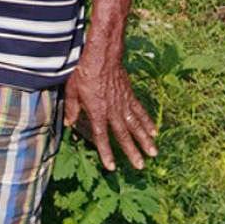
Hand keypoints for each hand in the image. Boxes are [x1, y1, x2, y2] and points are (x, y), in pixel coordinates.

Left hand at [64, 56, 156, 170]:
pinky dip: (147, 122)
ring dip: (145, 140)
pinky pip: (140, 111)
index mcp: (97, 112)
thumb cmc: (83, 73)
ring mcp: (123, 104)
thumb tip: (69, 124)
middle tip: (140, 166)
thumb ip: (72, 109)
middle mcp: (112, 111)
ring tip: (153, 154)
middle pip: (123, 135)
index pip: (101, 137)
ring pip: (136, 125)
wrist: (101, 56)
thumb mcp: (72, 91)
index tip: (111, 167)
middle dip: (132, 152)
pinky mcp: (130, 96)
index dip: (106, 152)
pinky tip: (154, 132)